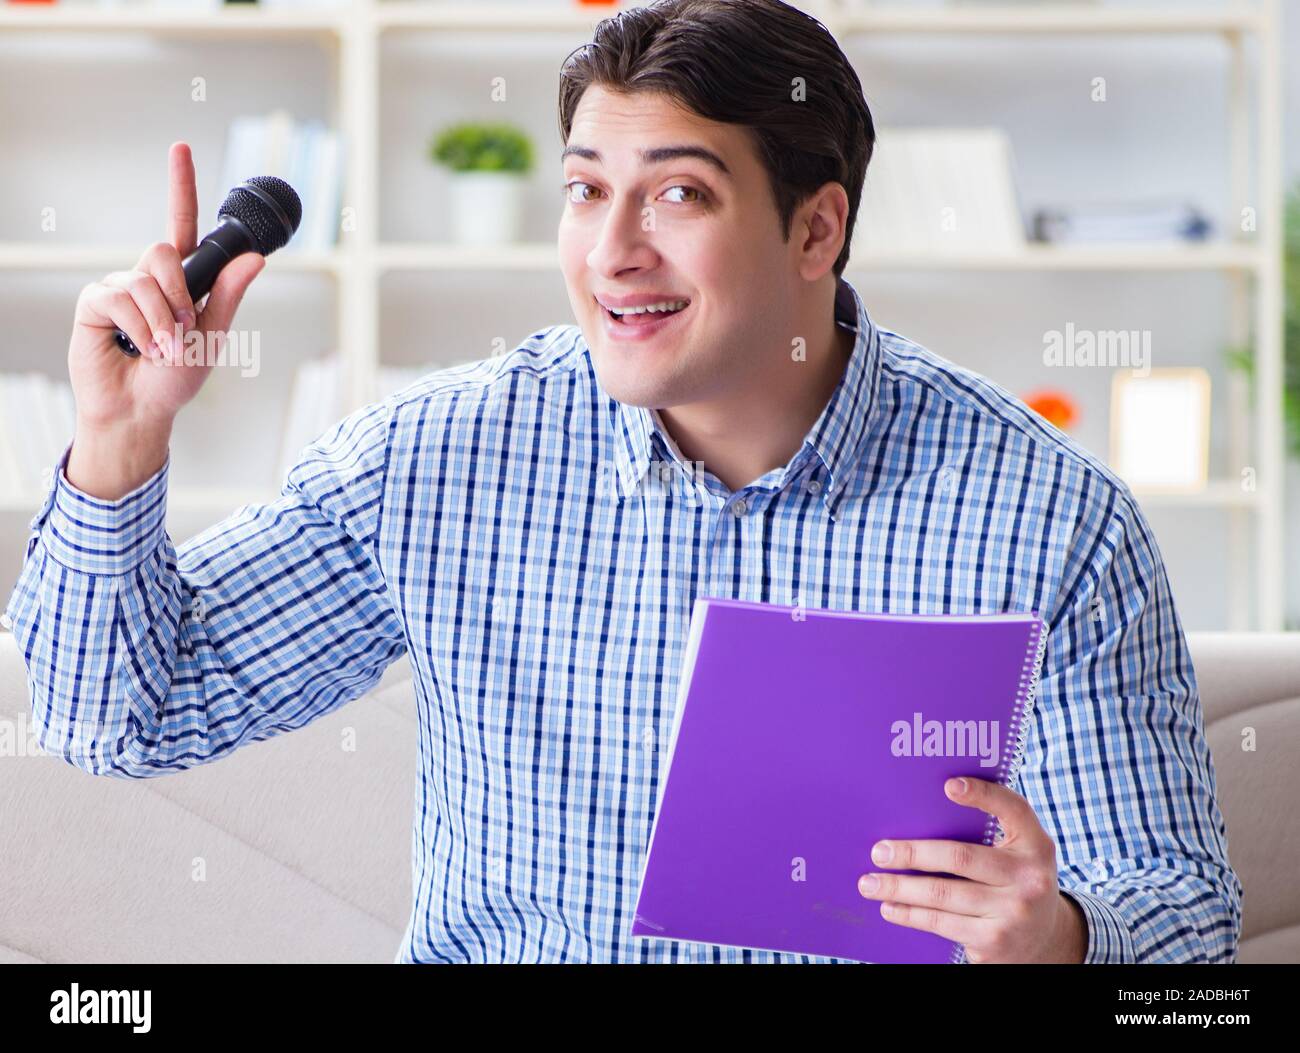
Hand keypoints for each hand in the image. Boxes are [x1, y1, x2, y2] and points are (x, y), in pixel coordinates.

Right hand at [68, 141, 264, 431]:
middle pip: (163, 249)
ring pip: (145, 277)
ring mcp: (118, 287)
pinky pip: (120, 298)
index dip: (180, 186)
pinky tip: (136, 348)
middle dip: (180, 292)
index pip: (181, 224)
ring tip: (162, 348)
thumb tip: (257, 258)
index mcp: (180, 280)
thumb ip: (229, 294)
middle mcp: (147, 277)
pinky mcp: (94, 303)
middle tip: (183, 329)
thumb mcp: (212, 335)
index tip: (180, 147)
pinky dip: (139, 329)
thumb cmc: (175, 377)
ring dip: (162, 319)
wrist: (141, 409)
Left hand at [856, 776, 1088, 962]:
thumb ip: (989, 829)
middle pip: (960, 857)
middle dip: (912, 853)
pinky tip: (891, 908)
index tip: (949, 785)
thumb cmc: (1018, 881)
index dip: (983, 795)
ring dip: (899, 888)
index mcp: (1036, 845)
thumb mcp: (1019, 853)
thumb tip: (923, 813)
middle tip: (879, 852)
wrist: (1046, 939)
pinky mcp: (994, 942)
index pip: (1014, 810)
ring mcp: (1013, 913)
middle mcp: (1030, 879)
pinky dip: (910, 914)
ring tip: (871, 883)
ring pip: (942, 895)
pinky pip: (941, 923)